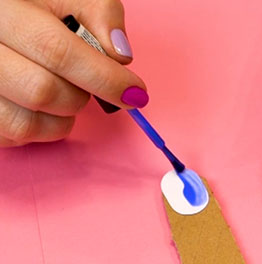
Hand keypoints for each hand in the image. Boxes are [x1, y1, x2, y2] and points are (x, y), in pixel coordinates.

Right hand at [0, 0, 147, 146]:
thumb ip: (98, 14)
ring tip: (65, 93)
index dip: (103, 77)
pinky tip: (46, 108)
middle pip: (41, 91)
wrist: (4, 21)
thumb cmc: (34, 8)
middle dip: (79, 96)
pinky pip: (15, 138)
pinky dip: (43, 131)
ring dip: (62, 119)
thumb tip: (119, 56)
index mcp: (2, 10)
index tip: (134, 93)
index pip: (56, 51)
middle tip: (86, 86)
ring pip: (26, 124)